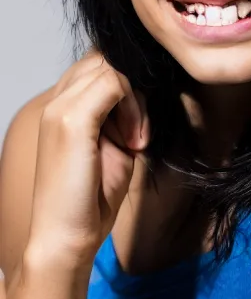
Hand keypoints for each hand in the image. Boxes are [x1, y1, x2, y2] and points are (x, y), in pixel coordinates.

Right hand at [26, 50, 150, 269]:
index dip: (130, 86)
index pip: (101, 64)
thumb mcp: (113, 144)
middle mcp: (56, 100)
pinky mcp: (71, 120)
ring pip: (113, 68)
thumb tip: (145, 91)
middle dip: (135, 89)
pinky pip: (115, 83)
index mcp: (62, 105)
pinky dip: (135, 109)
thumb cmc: (90, 197)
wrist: (66, 238)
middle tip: (140, 133)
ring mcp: (60, 107)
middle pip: (107, 59)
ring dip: (137, 101)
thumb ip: (121, 114)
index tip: (141, 126)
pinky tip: (134, 142)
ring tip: (136, 140)